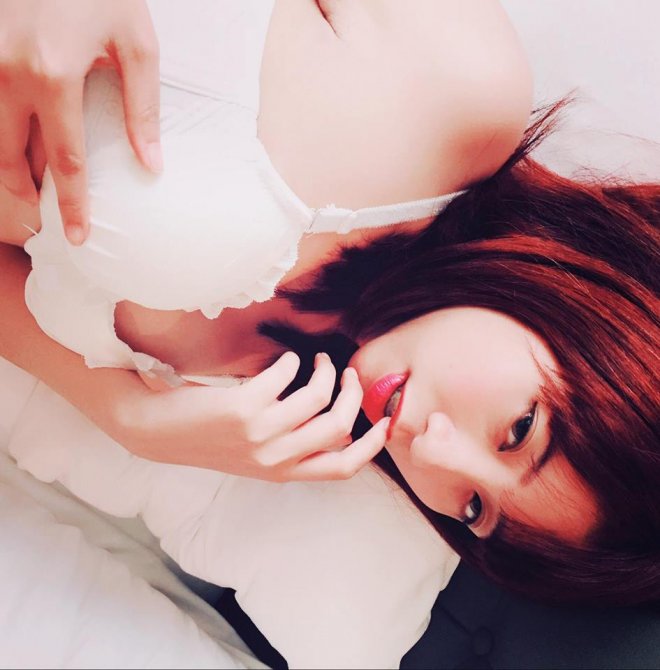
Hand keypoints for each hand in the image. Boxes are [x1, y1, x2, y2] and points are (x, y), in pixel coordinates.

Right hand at [0, 0, 160, 244]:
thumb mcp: (136, 45)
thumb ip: (142, 109)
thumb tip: (151, 166)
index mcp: (53, 75)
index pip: (64, 162)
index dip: (71, 205)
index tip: (78, 236)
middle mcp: (7, 71)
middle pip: (10, 158)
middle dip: (26, 195)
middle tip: (43, 219)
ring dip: (7, 168)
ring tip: (28, 189)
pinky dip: (0, 134)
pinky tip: (16, 145)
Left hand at [116, 352, 389, 481]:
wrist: (155, 433)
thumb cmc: (208, 440)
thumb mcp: (254, 458)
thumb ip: (291, 448)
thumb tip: (331, 418)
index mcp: (283, 473)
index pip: (342, 468)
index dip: (372, 446)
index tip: (386, 422)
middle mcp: (275, 458)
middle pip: (339, 427)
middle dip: (353, 395)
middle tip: (347, 374)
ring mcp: (260, 433)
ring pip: (317, 398)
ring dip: (325, 371)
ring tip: (316, 360)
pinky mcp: (243, 407)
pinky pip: (284, 376)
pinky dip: (289, 362)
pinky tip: (282, 360)